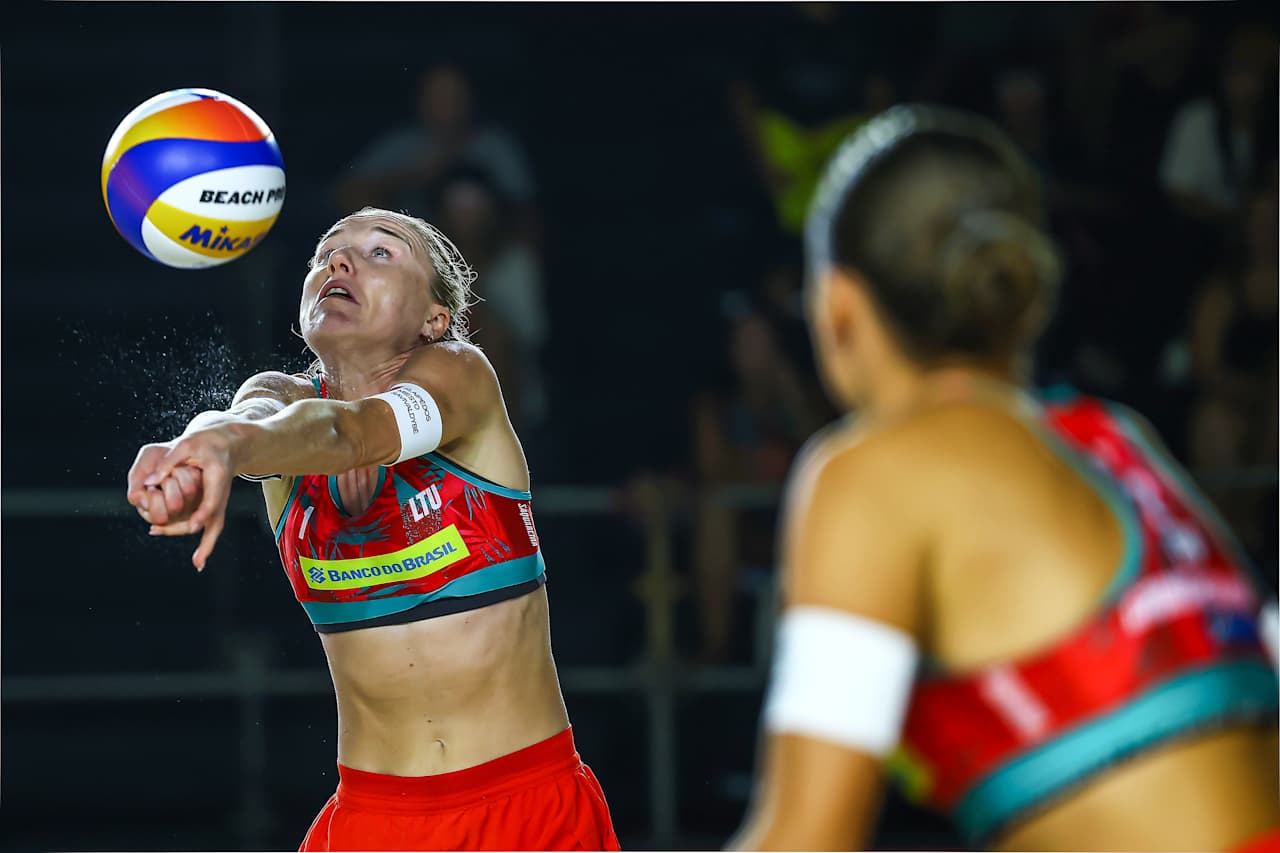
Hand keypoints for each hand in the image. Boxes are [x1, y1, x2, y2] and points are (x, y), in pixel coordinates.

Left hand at [127, 429, 235, 570]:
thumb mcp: (188, 444)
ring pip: (215, 527)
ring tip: (199, 563)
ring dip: (207, 545)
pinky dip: (207, 543)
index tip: (194, 526)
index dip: (203, 513)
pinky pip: (211, 527)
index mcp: (217, 478)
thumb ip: (169, 462)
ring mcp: (219, 502)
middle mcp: (221, 494)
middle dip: (200, 535)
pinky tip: (199, 559)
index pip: (212, 500)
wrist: (227, 443)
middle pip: (213, 519)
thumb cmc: (206, 442)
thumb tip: (149, 482)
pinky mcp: (214, 505)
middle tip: (176, 540)